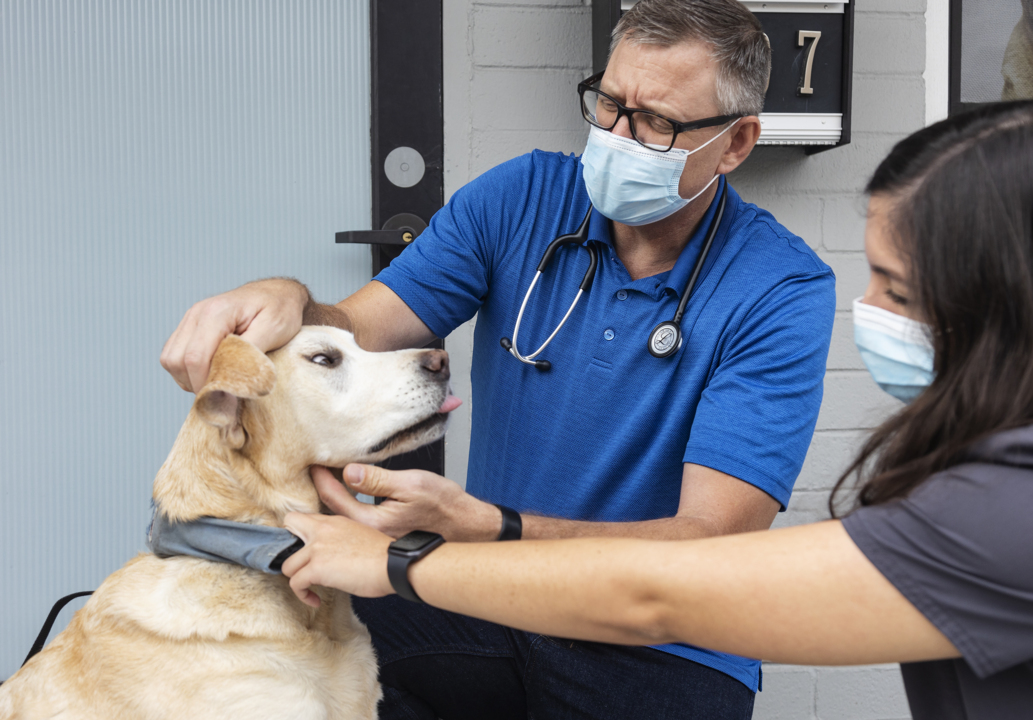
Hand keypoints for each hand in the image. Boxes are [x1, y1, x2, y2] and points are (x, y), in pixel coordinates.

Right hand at [160, 278, 308, 391]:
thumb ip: (249, 353)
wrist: (278, 294)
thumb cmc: (280, 310)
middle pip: (176, 361)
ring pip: (170, 360)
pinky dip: (187, 371)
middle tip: (223, 393)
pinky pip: (174, 356)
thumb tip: (230, 380)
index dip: (205, 384)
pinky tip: (211, 373)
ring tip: (218, 382)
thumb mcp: (274, 330)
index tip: (224, 400)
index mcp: (217, 312)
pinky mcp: (189, 328)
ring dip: (189, 378)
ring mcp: (190, 320)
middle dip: (196, 383)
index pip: (195, 357)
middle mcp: (197, 313)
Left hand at [281, 513, 393, 606]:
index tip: (306, 551)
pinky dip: (303, 595)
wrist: (394, 564)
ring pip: (288, 564)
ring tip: (311, 587)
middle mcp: (323, 529)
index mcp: (335, 521)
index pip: (304, 517)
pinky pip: (295, 583)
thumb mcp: (361, 534)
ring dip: (297, 578)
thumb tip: (333, 554)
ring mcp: (317, 548)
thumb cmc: (385, 556)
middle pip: (288, 525)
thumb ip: (341, 537)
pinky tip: (315, 600)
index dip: (299, 533)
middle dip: (289, 546)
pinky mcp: (317, 567)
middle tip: (301, 565)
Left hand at [312, 464, 501, 541]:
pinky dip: (350, 506)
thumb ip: (378, 480)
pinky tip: (352, 495)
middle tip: (313, 470)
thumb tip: (349, 472)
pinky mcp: (386, 535)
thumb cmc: (444, 506)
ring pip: (346, 517)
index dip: (321, 478)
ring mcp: (377, 536)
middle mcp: (370, 533)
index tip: (313, 463)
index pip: (335, 498)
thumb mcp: (411, 484)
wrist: (467, 527)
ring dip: (335, 499)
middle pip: (334, 512)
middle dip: (322, 491)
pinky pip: (359, 520)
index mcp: (372, 521)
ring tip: (327, 481)